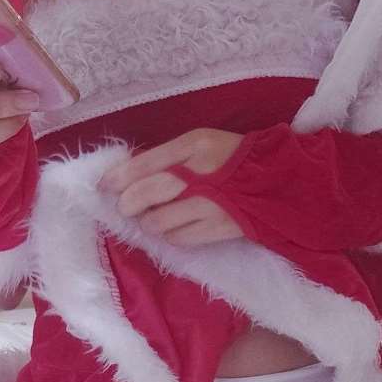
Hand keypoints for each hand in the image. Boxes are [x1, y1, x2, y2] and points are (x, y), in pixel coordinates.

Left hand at [97, 129, 245, 245]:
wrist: (278, 180)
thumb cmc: (233, 158)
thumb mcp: (201, 144)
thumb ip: (169, 157)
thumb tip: (129, 175)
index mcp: (194, 145)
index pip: (145, 163)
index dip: (118, 177)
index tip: (103, 187)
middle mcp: (200, 173)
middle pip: (148, 193)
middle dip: (129, 204)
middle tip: (126, 208)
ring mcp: (210, 204)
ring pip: (159, 221)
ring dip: (148, 222)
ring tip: (150, 219)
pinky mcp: (219, 228)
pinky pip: (179, 238)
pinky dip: (168, 235)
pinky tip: (171, 228)